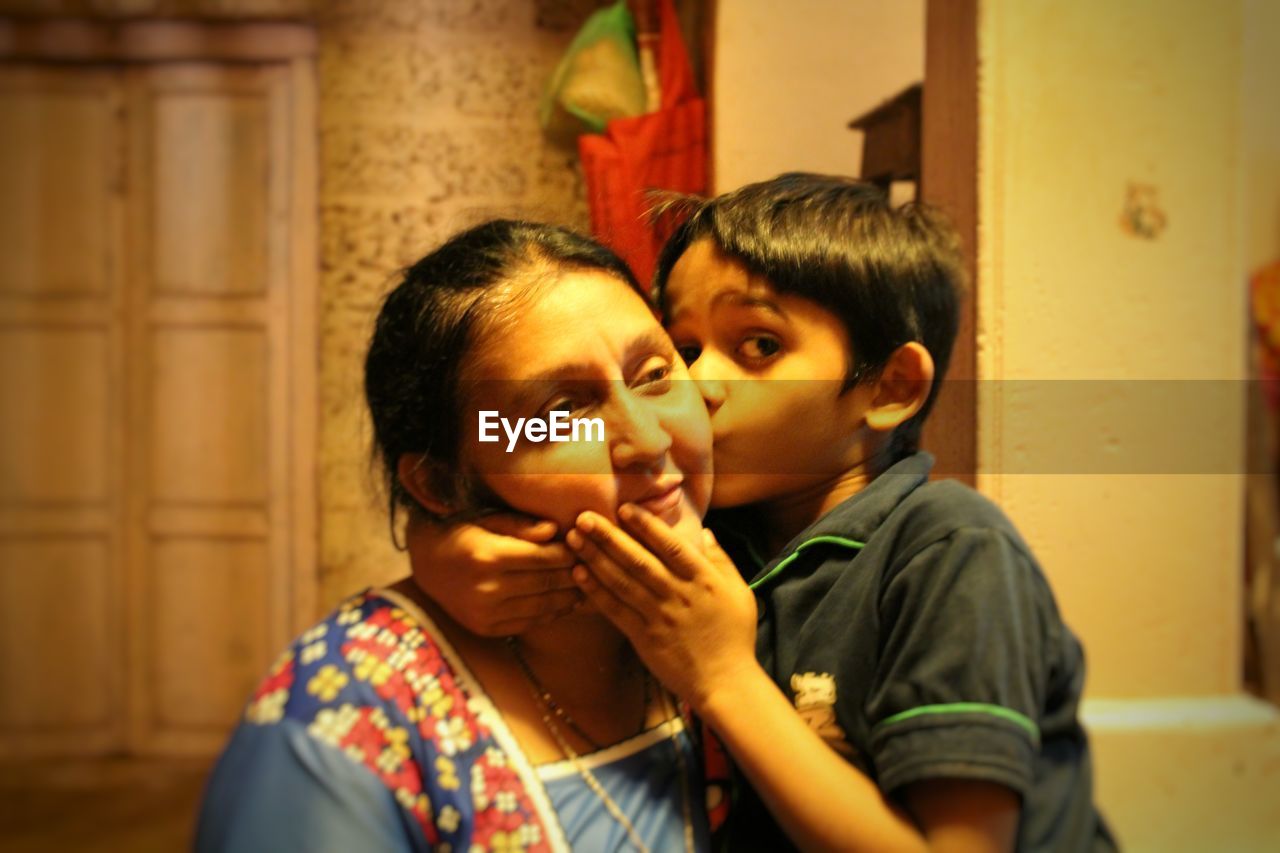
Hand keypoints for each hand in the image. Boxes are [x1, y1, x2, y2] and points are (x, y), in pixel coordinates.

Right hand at [406, 513, 582, 636]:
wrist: (425, 565)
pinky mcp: (485, 629)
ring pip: (541, 607)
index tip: (585, 546)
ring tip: (588, 586)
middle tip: (595, 567)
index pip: (543, 558)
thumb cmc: (459, 532)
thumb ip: (519, 525)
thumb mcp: (484, 519)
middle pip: (546, 583)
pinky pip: (528, 623)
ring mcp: (485, 613)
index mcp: (486, 556)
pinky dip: (550, 614)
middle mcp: (485, 588)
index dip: (569, 553)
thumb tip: (555, 531)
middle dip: (574, 575)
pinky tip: (565, 604)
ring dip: (568, 598)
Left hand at [567, 504, 758, 713]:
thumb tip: (705, 531)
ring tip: (574, 539)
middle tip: (583, 517)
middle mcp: (678, 594)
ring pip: (622, 582)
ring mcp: (659, 616)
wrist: (726, 682)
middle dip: (608, 536)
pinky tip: (579, 574)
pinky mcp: (644, 638)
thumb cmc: (735, 636)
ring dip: (595, 558)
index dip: (646, 525)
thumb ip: (721, 559)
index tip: (624, 508)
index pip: (671, 545)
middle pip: (638, 560)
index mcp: (703, 579)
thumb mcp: (739, 592)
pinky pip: (616, 610)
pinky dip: (596, 592)